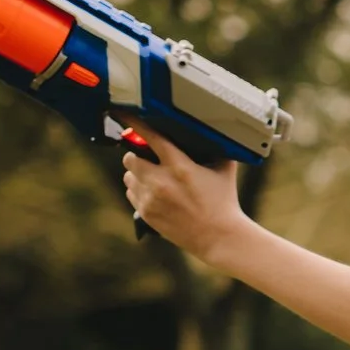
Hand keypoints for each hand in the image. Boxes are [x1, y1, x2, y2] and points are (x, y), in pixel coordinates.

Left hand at [122, 127, 248, 259]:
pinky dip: (139, 190)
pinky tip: (153, 192)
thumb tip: (208, 131)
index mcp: (180, 166)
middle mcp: (160, 181)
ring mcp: (150, 199)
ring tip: (152, 176)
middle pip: (129, 157)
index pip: (150, 137)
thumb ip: (213, 148)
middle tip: (147, 155)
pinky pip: (131, 193)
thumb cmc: (224, 200)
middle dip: (137, 154)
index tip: (125, 113)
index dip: (135, 123)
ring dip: (137, 173)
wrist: (219, 236)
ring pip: (128, 176)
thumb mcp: (224, 169)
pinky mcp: (146, 213)